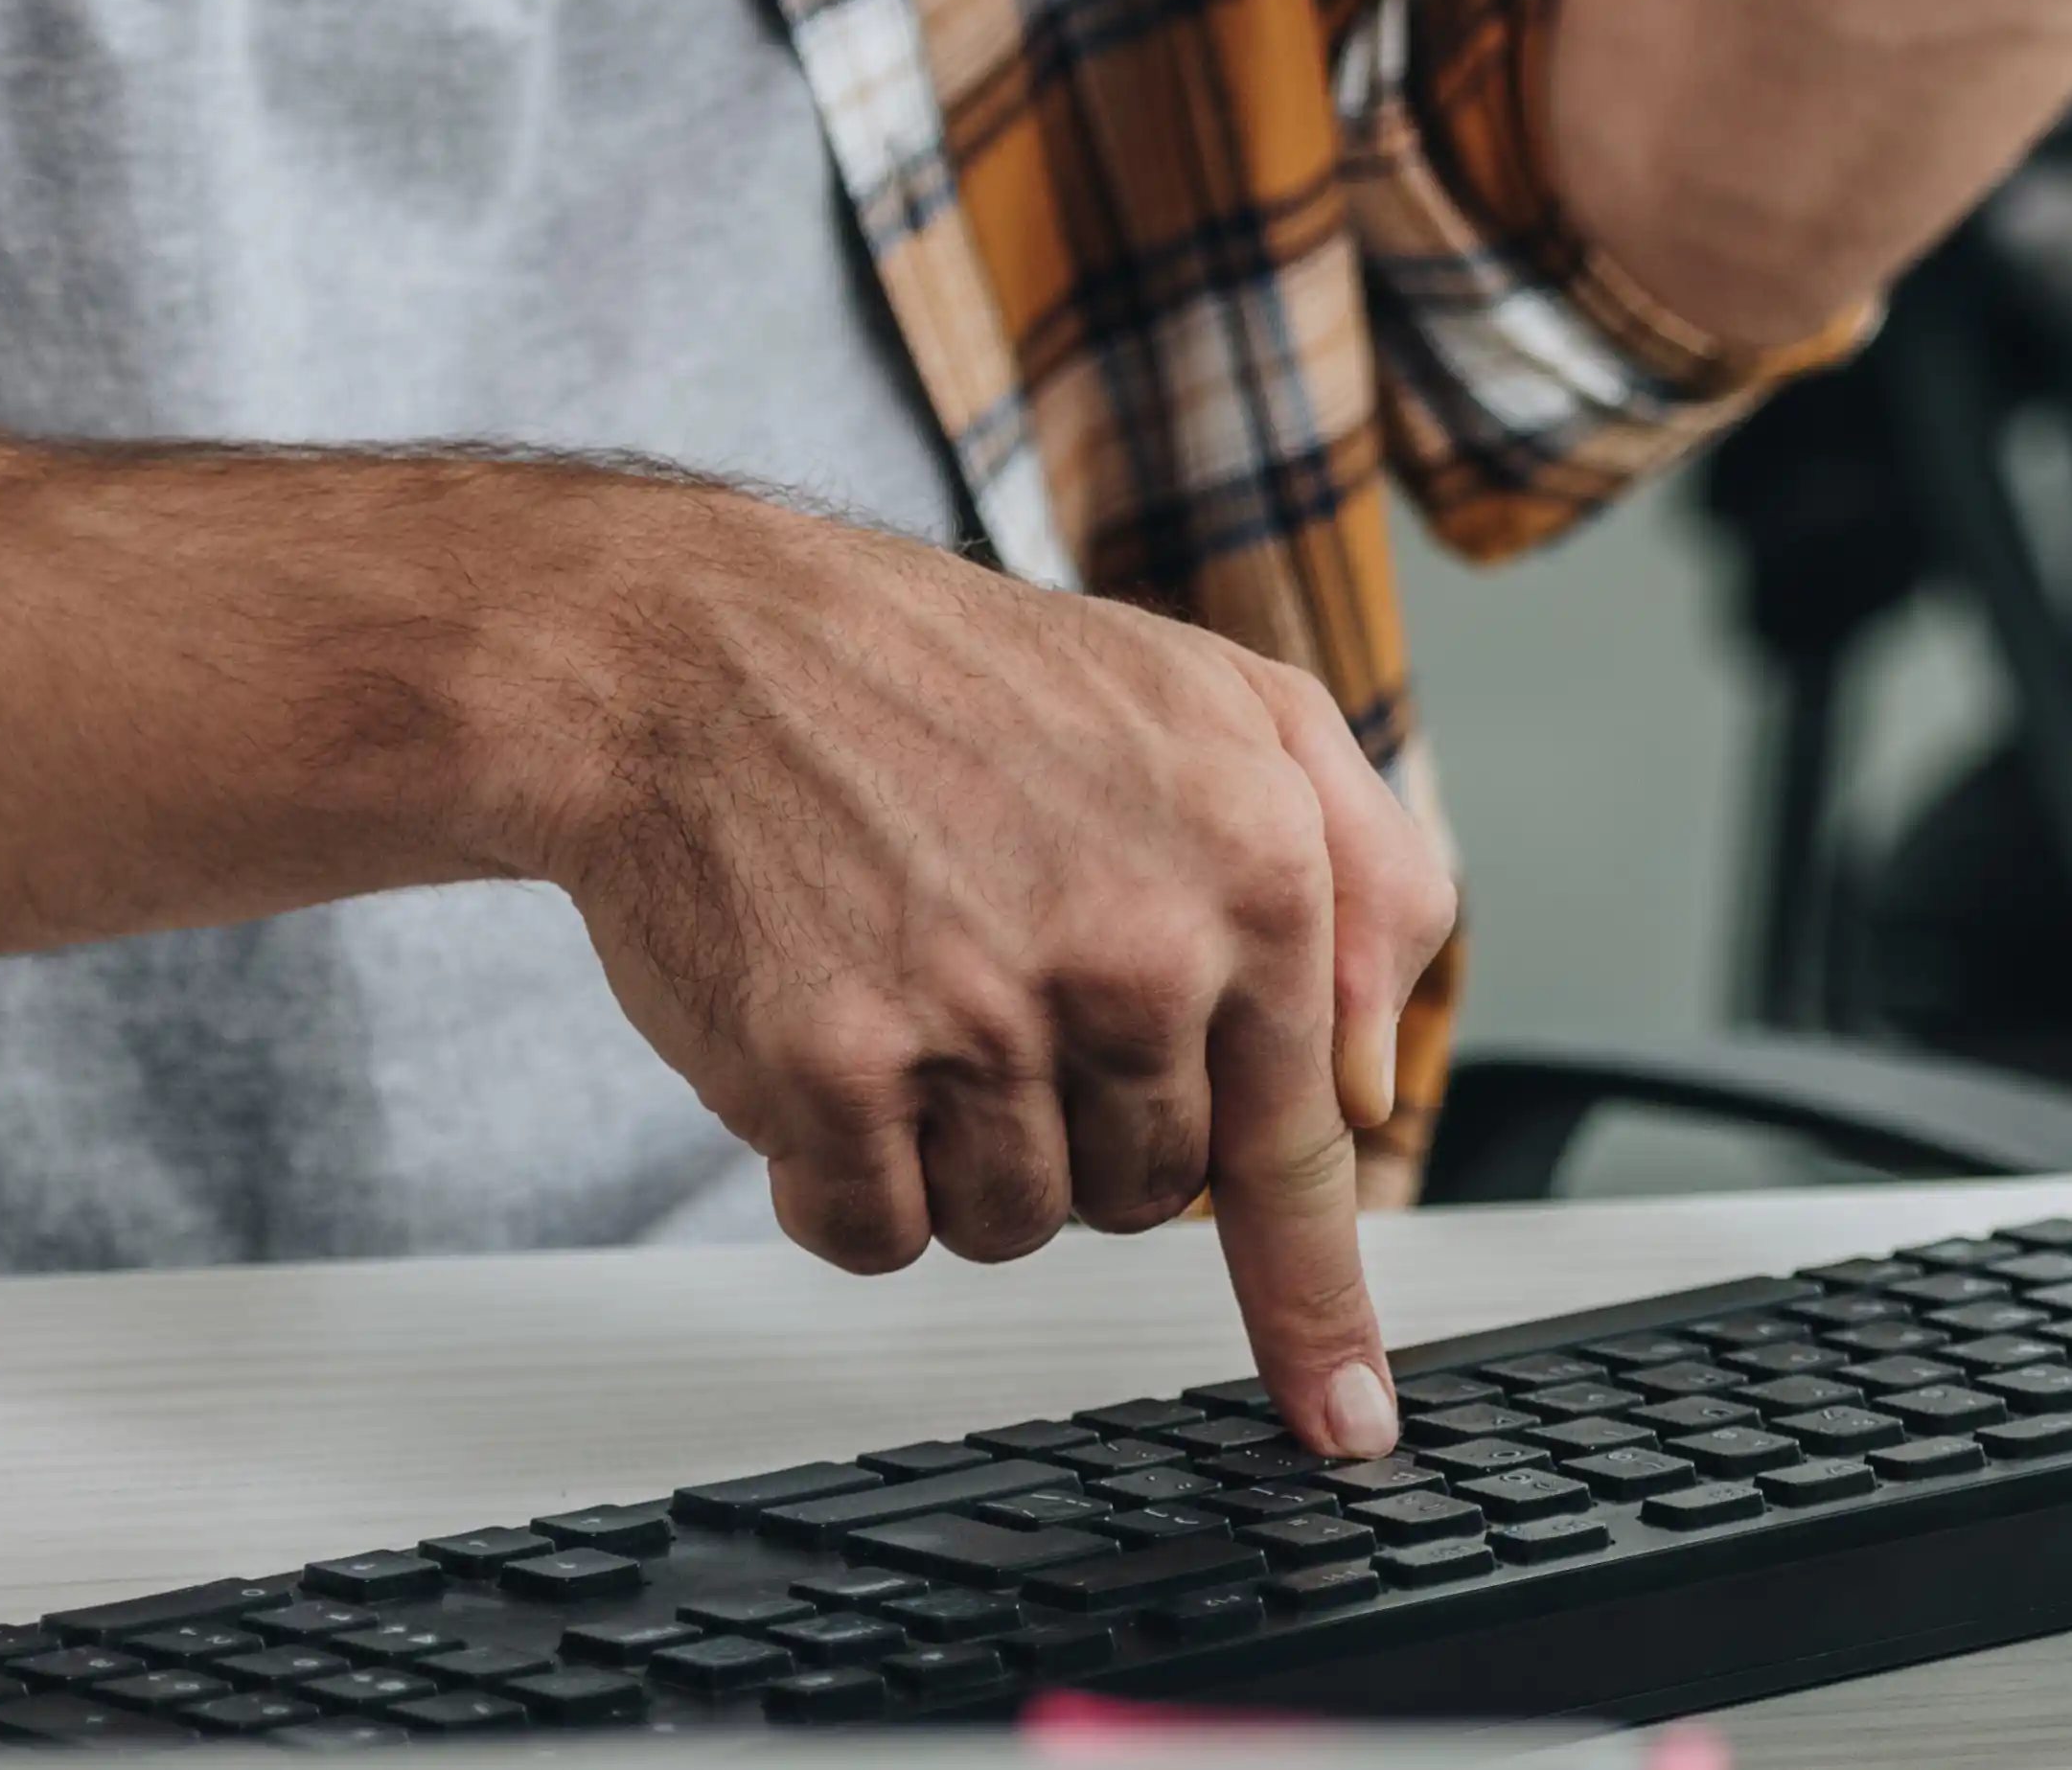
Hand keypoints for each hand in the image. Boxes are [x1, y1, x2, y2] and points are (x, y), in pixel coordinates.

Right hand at [499, 499, 1459, 1457]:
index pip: (1305, 1143)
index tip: (1345, 1419)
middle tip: (1008, 976)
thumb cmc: (959, 680)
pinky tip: (830, 1038)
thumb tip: (1373, 1089)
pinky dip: (843, 1176)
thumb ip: (1360, 877)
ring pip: (1017, 1226)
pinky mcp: (832, 1071)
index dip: (1317, 1303)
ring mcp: (982, 1016)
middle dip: (1083, 1122)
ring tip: (917, 986)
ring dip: (961, 1150)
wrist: (698, 651)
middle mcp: (1136, 950)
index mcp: (1252, 864)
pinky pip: (878, 1234)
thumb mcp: (1229, 705)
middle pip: (1152, 1196)